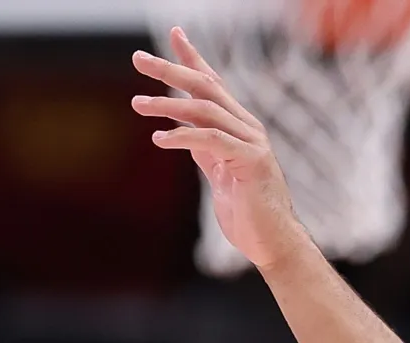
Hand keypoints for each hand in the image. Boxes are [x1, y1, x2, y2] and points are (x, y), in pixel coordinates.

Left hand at [132, 28, 312, 270]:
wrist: (271, 241)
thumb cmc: (245, 211)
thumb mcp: (218, 173)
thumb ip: (205, 149)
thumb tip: (181, 133)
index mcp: (238, 126)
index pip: (213, 83)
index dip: (192, 58)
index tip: (174, 34)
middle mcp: (246, 126)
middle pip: (205, 87)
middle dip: (171, 69)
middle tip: (138, 58)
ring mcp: (252, 141)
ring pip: (204, 110)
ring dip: (168, 104)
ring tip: (138, 103)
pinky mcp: (250, 161)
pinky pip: (211, 141)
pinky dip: (183, 137)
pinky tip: (160, 139)